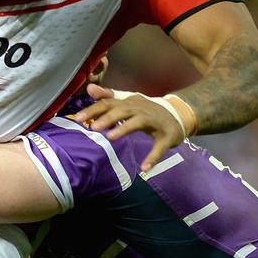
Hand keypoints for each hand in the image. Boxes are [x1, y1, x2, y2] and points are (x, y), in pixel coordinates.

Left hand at [70, 84, 190, 170]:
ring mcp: (155, 121)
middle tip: (93, 127)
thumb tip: (89, 89)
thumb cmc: (147, 110)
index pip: (109, 103)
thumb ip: (108, 97)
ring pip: (138, 123)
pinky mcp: (167, 136)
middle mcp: (141, 109)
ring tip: (110, 138)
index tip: (77, 117)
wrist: (179, 114)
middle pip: (122, 110)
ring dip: (124, 129)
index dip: (93, 109)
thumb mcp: (128, 101)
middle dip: (107, 118)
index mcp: (130, 102)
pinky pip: (159, 147)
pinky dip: (153, 158)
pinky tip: (144, 168)